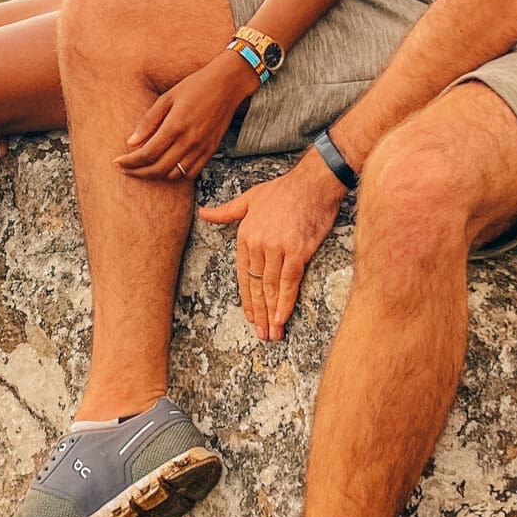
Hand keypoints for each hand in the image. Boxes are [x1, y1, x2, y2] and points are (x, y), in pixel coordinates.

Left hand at [117, 52, 259, 182]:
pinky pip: (190, 173)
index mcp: (175, 126)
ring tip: (143, 169)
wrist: (227, 85)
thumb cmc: (195, 86)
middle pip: (158, 169)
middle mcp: (189, 141)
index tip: (117, 162)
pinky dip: (175, 175)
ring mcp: (201, 148)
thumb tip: (131, 142)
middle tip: (125, 169)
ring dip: (155, 175)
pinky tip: (165, 167)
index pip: (146, 154)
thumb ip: (148, 122)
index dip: (129, 162)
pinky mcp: (210, 151)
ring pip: (173, 174)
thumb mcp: (167, 98)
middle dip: (137, 172)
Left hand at [197, 155, 346, 340]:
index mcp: (245, 235)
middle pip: (256, 285)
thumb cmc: (284, 190)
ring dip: (271, 313)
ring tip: (272, 333)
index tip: (251, 316)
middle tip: (260, 333)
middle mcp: (258, 244)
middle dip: (258, 312)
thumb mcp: (250, 198)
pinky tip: (282, 317)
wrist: (314, 183)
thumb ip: (226, 212)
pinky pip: (289, 282)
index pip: (243, 274)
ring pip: (270, 287)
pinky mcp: (297, 252)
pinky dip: (285, 302)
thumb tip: (203, 213)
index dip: (247, 298)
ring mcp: (277, 249)